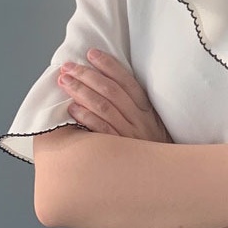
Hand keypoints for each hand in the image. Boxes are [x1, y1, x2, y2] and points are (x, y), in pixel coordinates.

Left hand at [57, 49, 171, 142]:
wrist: (162, 174)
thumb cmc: (151, 146)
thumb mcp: (150, 122)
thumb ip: (133, 105)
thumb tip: (107, 84)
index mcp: (146, 108)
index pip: (126, 80)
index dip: (109, 65)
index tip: (91, 53)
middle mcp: (139, 118)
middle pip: (111, 90)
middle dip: (87, 75)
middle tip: (68, 67)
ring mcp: (129, 133)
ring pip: (104, 107)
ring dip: (81, 92)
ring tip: (64, 82)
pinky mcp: (120, 149)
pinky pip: (101, 130)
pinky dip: (86, 118)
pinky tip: (72, 109)